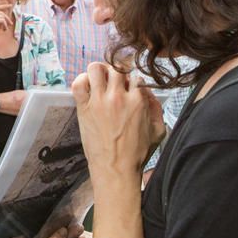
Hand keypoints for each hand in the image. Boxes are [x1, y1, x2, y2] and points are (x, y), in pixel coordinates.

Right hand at [0, 4, 13, 42]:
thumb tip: (4, 19)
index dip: (4, 6)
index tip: (10, 5)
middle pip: (1, 13)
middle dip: (7, 18)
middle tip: (11, 24)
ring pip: (3, 17)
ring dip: (6, 23)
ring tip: (5, 29)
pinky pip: (2, 21)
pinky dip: (5, 25)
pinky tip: (4, 30)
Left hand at [72, 63, 165, 179]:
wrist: (115, 169)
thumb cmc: (137, 154)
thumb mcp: (158, 131)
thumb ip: (156, 108)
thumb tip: (148, 93)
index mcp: (138, 100)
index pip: (135, 76)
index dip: (132, 81)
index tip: (129, 89)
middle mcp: (119, 96)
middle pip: (117, 68)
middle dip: (117, 72)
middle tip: (114, 83)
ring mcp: (99, 101)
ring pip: (96, 68)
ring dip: (99, 71)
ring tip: (100, 81)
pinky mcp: (84, 107)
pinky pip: (79, 83)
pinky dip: (82, 80)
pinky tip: (87, 87)